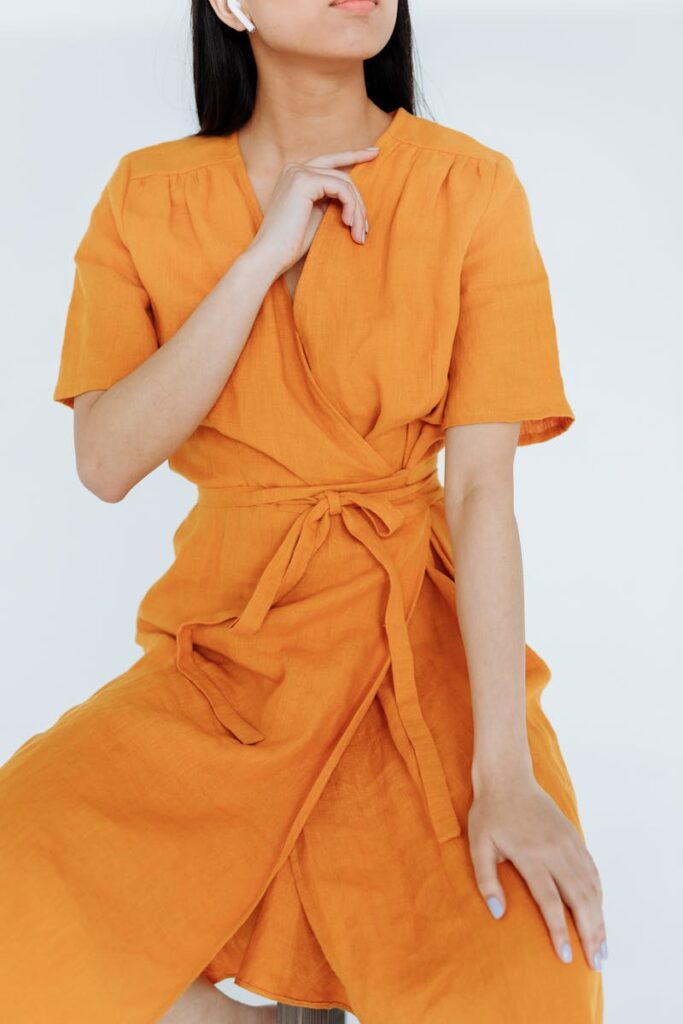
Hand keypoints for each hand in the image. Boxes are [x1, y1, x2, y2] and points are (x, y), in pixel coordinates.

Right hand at [247, 146, 378, 276]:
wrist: (269, 256)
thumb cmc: (291, 244)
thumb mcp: (314, 216)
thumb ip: (328, 198)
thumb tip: (353, 194)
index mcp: (295, 174)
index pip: (330, 161)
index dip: (354, 155)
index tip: (374, 153)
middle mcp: (295, 167)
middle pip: (341, 173)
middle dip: (359, 198)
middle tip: (366, 227)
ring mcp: (298, 172)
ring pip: (344, 182)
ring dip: (357, 209)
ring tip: (359, 234)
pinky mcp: (304, 181)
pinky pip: (341, 188)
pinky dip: (351, 207)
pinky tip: (349, 224)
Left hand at [467, 771, 606, 969]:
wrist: (508, 777)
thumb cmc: (489, 813)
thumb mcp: (478, 845)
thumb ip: (487, 880)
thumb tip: (498, 914)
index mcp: (531, 856)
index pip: (550, 902)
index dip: (559, 932)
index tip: (564, 957)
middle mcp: (555, 851)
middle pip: (580, 899)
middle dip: (590, 933)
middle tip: (595, 962)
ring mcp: (568, 844)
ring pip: (592, 887)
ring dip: (599, 918)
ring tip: (602, 946)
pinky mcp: (574, 837)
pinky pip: (592, 871)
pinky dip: (599, 895)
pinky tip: (599, 911)